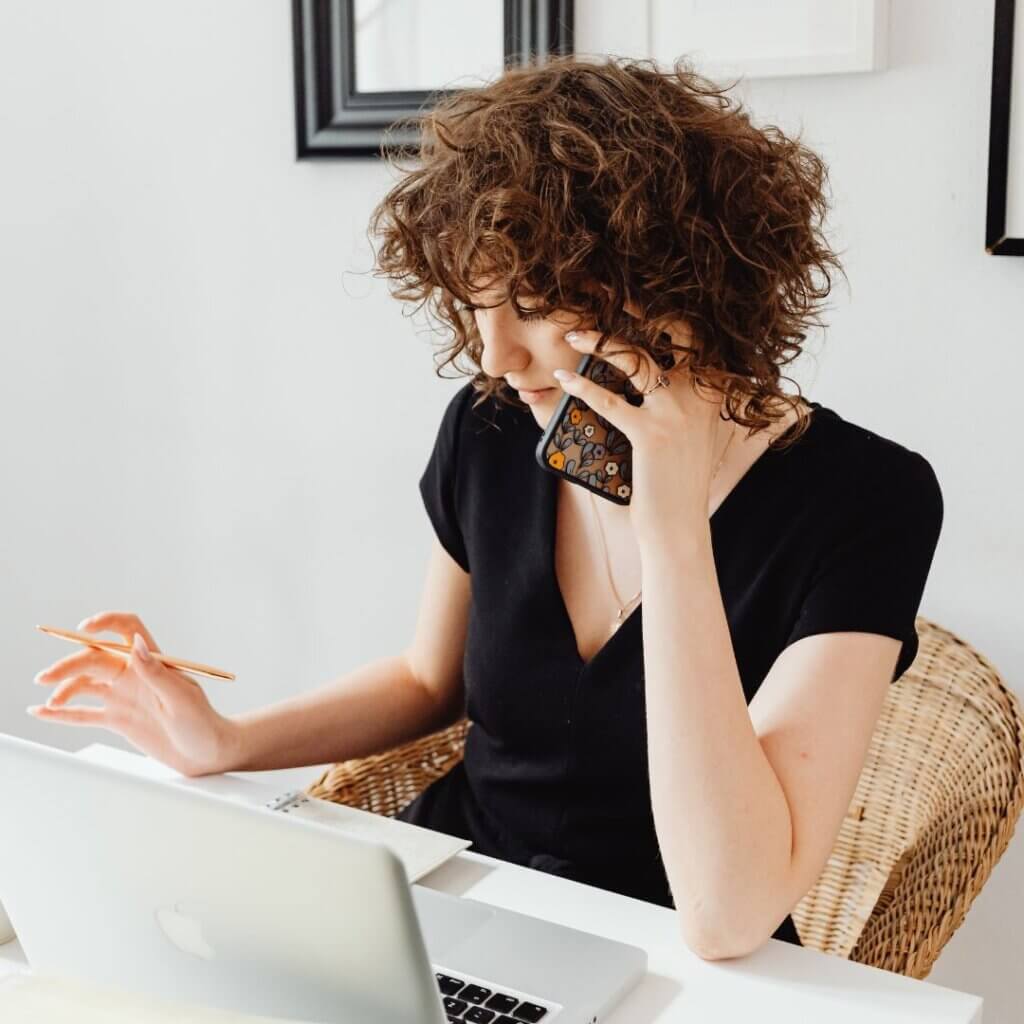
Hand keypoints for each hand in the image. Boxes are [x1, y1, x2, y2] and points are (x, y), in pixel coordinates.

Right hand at [29, 611, 240, 777]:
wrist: (205, 753)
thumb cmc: (202, 722)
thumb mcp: (181, 697)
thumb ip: (155, 672)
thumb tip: (134, 643)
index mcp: (152, 662)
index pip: (126, 629)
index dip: (105, 623)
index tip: (83, 629)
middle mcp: (134, 674)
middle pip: (95, 658)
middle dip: (68, 664)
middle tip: (46, 677)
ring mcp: (124, 695)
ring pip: (85, 684)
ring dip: (64, 688)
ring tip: (50, 701)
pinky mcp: (117, 718)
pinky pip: (85, 713)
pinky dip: (62, 713)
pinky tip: (42, 711)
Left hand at [554, 310, 727, 544]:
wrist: (680, 529)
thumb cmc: (676, 483)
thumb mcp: (689, 436)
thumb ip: (678, 403)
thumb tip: (643, 373)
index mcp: (713, 394)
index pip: (696, 339)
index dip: (670, 313)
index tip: (640, 296)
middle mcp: (701, 397)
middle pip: (675, 334)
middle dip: (642, 308)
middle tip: (611, 292)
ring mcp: (677, 415)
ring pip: (638, 361)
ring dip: (601, 342)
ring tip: (575, 333)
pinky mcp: (652, 436)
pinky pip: (611, 401)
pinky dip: (583, 386)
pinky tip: (565, 379)